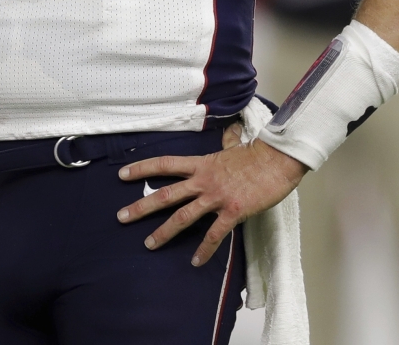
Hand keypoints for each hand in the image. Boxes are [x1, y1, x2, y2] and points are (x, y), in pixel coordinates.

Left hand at [116, 132, 307, 266]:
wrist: (277, 160)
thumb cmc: (257, 154)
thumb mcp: (233, 147)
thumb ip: (225, 147)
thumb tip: (228, 137)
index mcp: (201, 164)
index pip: (165, 164)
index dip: (142, 168)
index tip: (122, 174)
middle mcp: (203, 180)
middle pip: (166, 193)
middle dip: (142, 206)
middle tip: (121, 216)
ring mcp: (216, 196)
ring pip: (183, 216)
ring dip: (164, 232)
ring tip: (149, 244)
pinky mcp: (232, 211)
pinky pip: (214, 234)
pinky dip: (204, 250)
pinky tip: (195, 262)